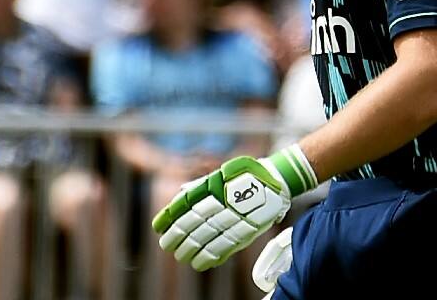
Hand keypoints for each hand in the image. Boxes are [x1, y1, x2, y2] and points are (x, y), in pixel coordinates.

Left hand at [153, 146, 317, 270]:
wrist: (279, 179)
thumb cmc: (248, 174)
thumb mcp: (223, 172)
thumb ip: (202, 184)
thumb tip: (180, 193)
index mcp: (216, 185)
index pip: (186, 203)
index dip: (170, 216)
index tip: (157, 226)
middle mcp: (225, 201)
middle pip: (194, 223)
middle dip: (177, 236)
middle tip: (166, 245)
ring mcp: (237, 217)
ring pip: (209, 237)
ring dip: (192, 249)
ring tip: (180, 256)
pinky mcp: (249, 230)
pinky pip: (227, 246)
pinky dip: (212, 256)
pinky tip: (201, 263)